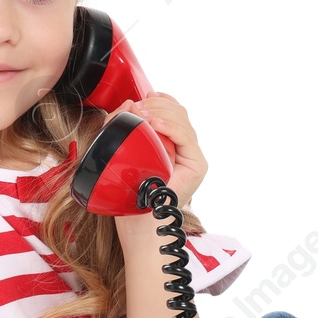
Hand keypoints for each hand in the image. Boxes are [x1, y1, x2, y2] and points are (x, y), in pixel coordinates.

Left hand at [103, 93, 206, 207]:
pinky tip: (155, 125)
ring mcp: (193, 157)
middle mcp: (186, 149)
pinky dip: (170, 127)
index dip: (161, 100)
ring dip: (161, 112)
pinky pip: (186, 137)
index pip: (174, 112)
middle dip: (157, 105)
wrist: (138, 221)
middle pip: (179, 113)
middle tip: (137, 108)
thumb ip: (120, 124)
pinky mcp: (197, 166)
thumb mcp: (120, 149)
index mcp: (172, 145)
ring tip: (142, 115)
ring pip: (183, 121)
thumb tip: (130, 103)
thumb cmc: (130, 191)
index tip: (145, 96)